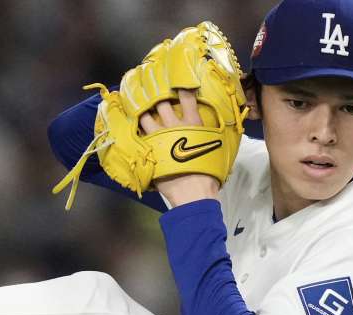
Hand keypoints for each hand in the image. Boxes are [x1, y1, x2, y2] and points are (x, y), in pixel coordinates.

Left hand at [141, 89, 221, 207]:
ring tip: (140, 107)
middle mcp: (174, 126)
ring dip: (143, 110)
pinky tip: (132, 126)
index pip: (186, 97)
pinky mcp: (148, 149)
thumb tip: (217, 132)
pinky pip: (138, 133)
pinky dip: (135, 128)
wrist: (193, 192)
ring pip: (145, 115)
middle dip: (157, 95)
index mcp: (194, 123)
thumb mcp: (219, 151)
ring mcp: (159, 137)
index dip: (182, 87)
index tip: (178, 83)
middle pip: (161, 102)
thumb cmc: (209, 174)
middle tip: (154, 92)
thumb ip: (214, 137)